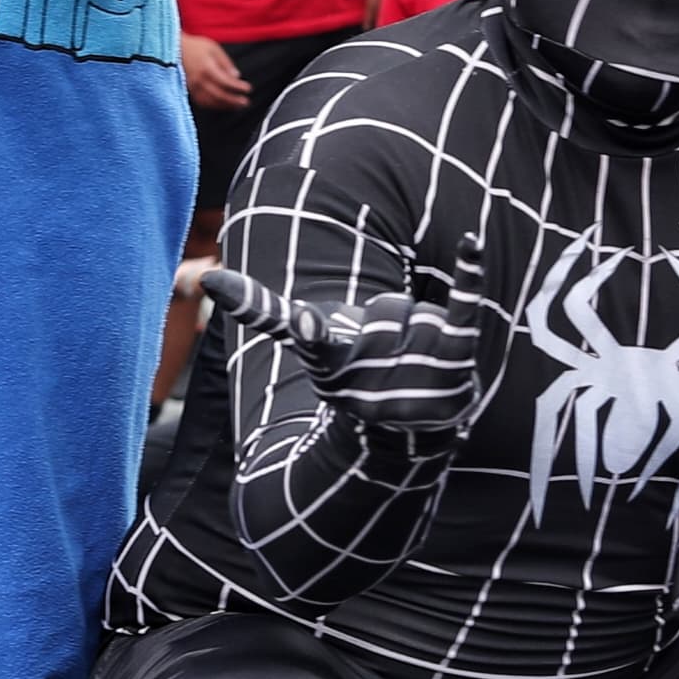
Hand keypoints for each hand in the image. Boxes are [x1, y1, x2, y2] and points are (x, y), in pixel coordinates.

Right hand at [183, 34, 252, 110]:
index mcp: (206, 68)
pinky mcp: (188, 90)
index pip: (226, 82)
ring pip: (211, 101)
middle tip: (245, 102)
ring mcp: (192, 87)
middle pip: (219, 95)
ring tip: (236, 106)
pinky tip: (222, 105)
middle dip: (234, 100)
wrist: (173, 49)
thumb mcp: (213, 48)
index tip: (248, 89)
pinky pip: (202, 102)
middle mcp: (198, 80)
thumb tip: (236, 76)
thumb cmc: (194, 46)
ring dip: (225, 105)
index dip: (238, 87)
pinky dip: (214, 105)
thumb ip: (225, 62)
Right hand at [199, 259, 491, 435]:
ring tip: (420, 367)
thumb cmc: (354, 377)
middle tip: (391, 358)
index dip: (293, 322)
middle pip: (384, 307)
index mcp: (328, 371)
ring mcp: (416, 377)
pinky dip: (467, 276)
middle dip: (390, 321)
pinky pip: (463, 308)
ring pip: (419, 311)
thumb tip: (206, 276)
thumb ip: (264, 312)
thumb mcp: (312, 350)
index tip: (281, 307)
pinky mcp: (456, 363)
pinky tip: (472, 244)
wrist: (409, 433)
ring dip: (422, 328)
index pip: (307, 338)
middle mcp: (369, 381)